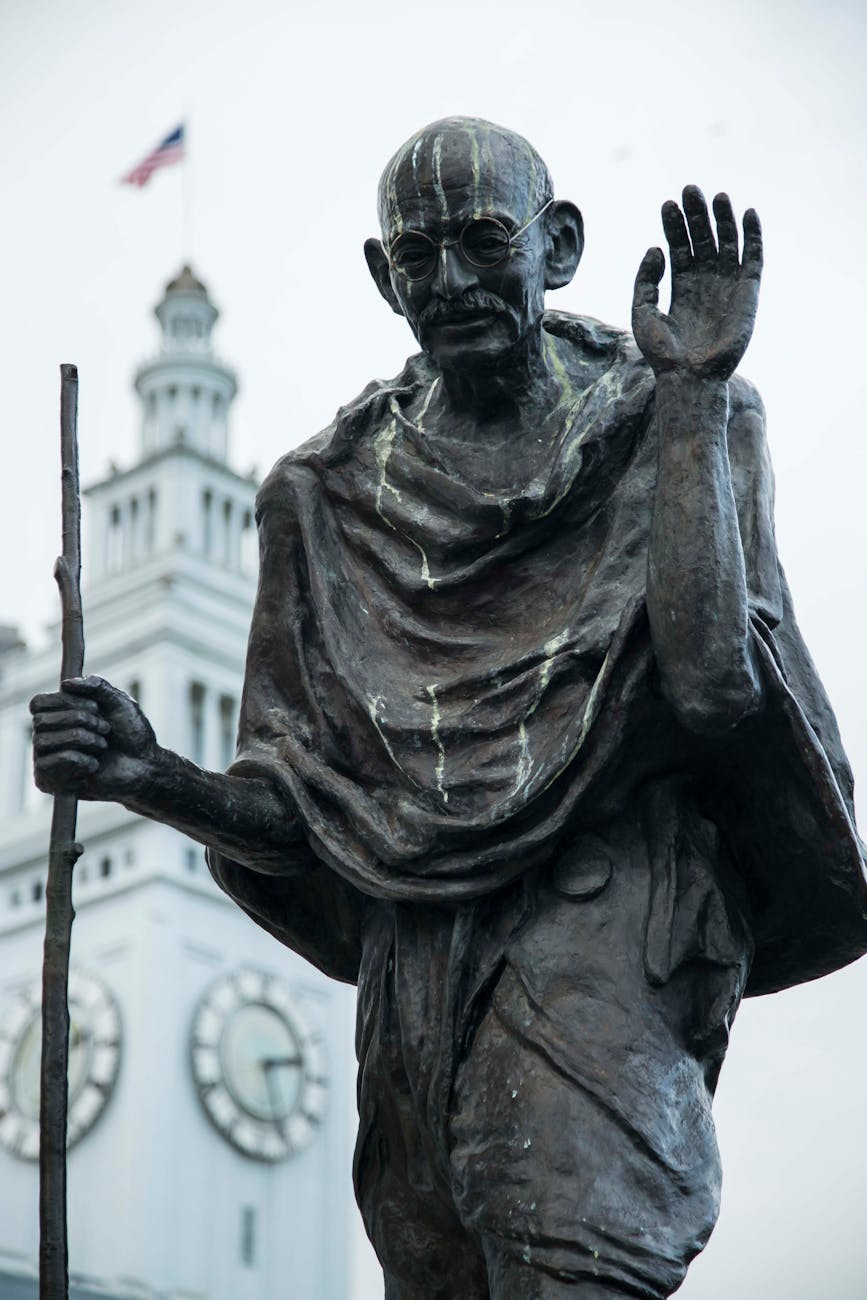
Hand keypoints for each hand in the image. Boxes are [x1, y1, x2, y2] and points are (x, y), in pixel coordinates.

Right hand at [30, 676, 159, 801]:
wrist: (145, 766)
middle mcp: (52, 734)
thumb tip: (65, 684)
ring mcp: (51, 757)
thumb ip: (97, 686)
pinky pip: (47, 763)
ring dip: (81, 739)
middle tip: (106, 728)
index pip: (38, 704)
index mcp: (63, 713)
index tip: (94, 706)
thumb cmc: (133, 734)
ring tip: (103, 746)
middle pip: (40, 720)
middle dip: (78, 720)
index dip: (63, 701)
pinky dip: (77, 760)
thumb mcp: (119, 702)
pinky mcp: (53, 779)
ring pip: (42, 740)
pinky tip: (95, 764)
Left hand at [632, 185, 762, 379]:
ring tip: (716, 196)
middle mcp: (705, 283)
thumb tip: (656, 247)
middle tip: (690, 189)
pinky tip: (748, 213)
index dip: (674, 225)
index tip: (668, 204)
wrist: (689, 376)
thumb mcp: (642, 311)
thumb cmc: (662, 352)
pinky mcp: (747, 293)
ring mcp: (727, 286)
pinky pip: (754, 258)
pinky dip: (754, 235)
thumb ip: (645, 279)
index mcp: (681, 287)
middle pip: (703, 240)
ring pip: (728, 244)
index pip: (679, 247)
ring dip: (723, 219)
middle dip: (697, 215)